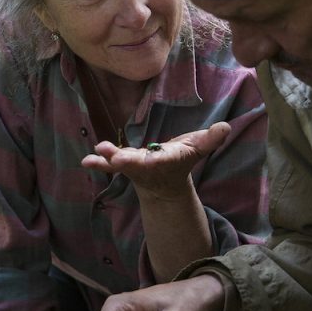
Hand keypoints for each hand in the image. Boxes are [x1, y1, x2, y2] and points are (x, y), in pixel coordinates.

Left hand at [81, 122, 229, 200]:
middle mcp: (149, 166)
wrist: (164, 183)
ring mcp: (133, 167)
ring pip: (120, 164)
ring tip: (96, 153)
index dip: (159, 158)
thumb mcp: (197, 149)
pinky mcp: (122, 164)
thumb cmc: (181, 160)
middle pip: (138, 164)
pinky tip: (86, 161)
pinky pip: (108, 164)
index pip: (164, 159)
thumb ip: (210, 139)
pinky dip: (99, 163)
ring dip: (108, 160)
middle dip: (128, 162)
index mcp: (167, 161)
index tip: (156, 158)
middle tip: (117, 160)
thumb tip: (225, 126)